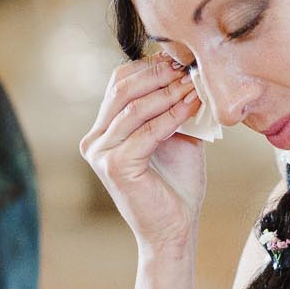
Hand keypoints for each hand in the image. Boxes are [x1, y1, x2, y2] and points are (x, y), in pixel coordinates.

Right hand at [79, 55, 206, 255]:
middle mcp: (95, 139)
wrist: (175, 229)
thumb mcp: (175, 135)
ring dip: (168, 92)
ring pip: (134, 107)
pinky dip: (172, 115)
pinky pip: (147, 131)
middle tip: (188, 65)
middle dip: (158, 73)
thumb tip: (186, 68)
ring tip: (194, 84)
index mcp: (104, 129)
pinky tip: (192, 105)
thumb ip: (172, 106)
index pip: (120, 83)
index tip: (182, 59)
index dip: (150, 67)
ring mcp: (101, 153)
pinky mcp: (115, 167)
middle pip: (122, 88)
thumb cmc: (176, 185)